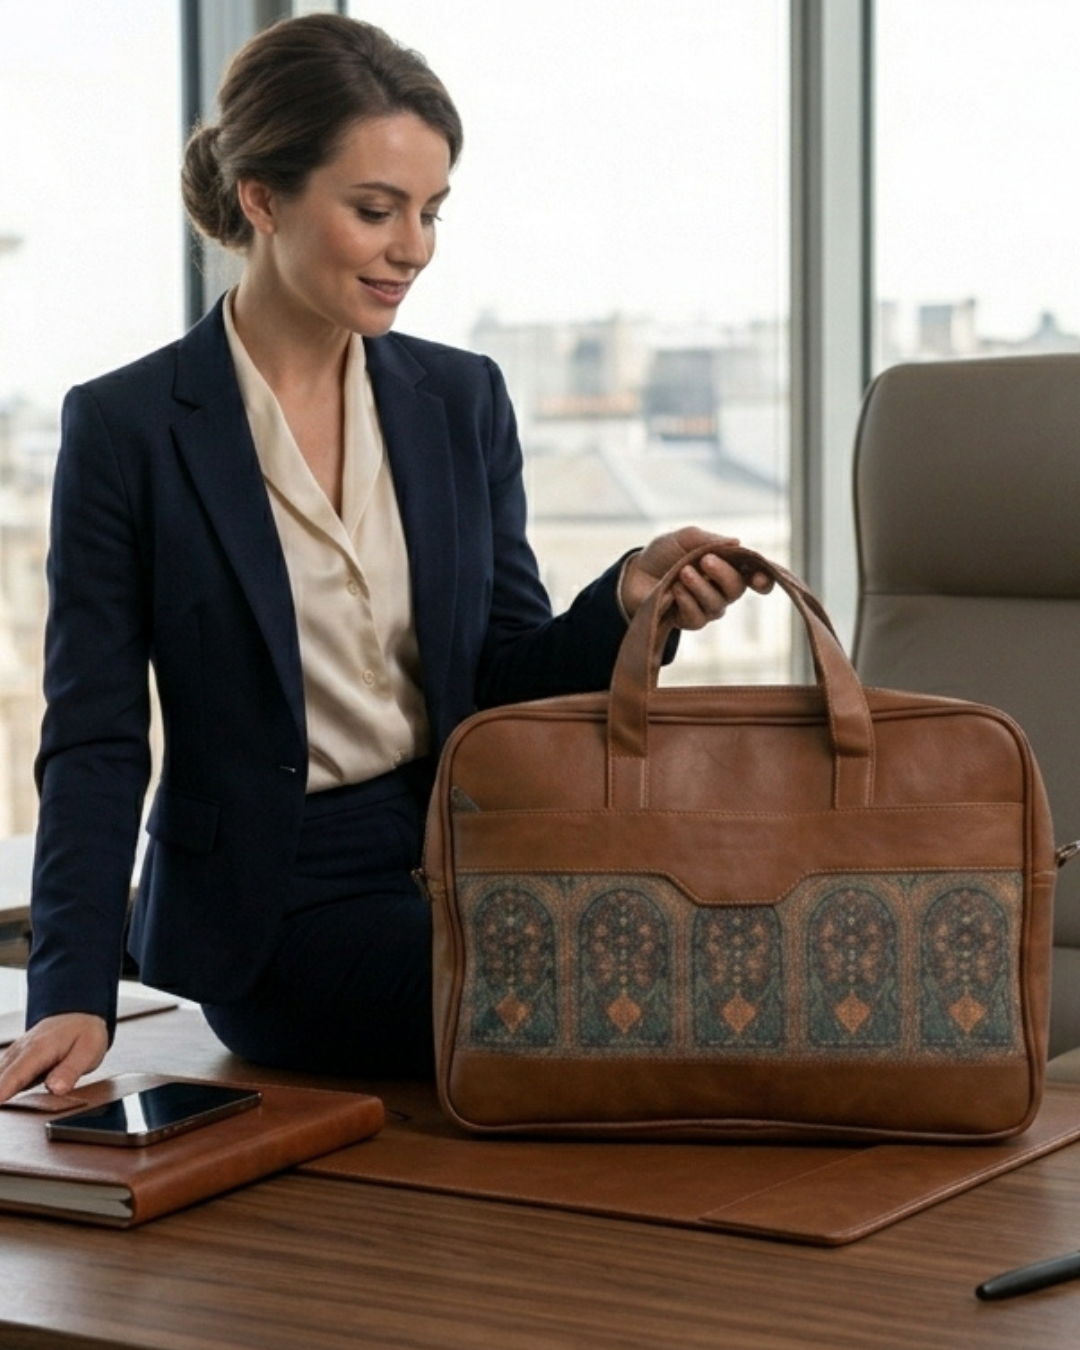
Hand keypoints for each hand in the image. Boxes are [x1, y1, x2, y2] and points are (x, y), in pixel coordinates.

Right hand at [0, 1012, 108, 1103]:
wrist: (79, 1017)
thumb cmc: (85, 1034)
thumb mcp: (88, 1051)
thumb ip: (70, 1070)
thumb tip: (55, 1089)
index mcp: (39, 1048)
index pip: (17, 1073)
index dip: (3, 1090)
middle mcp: (22, 1051)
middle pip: (1, 1077)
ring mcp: (16, 1055)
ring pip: (0, 1076)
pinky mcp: (15, 1062)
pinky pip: (3, 1076)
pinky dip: (1, 1087)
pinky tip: (2, 1097)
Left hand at [619, 526, 771, 629]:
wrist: (635, 574)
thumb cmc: (663, 554)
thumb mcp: (684, 538)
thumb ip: (709, 539)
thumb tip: (736, 542)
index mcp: (726, 566)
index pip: (753, 575)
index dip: (763, 579)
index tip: (759, 579)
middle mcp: (721, 588)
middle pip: (737, 589)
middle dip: (723, 574)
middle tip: (705, 560)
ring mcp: (707, 607)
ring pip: (717, 605)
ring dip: (700, 587)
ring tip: (682, 573)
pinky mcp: (690, 621)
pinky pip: (698, 617)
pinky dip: (687, 602)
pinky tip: (674, 591)